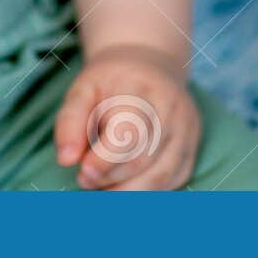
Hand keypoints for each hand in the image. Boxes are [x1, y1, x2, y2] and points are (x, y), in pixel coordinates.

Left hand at [53, 43, 199, 190]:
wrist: (148, 65)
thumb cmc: (110, 82)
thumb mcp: (82, 89)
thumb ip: (70, 121)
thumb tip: (66, 160)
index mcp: (141, 88)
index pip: (129, 132)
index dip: (106, 160)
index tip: (83, 171)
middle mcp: (171, 108)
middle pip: (144, 158)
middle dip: (110, 178)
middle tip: (85, 179)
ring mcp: (187, 129)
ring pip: (161, 176)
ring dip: (127, 192)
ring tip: (101, 188)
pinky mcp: (192, 148)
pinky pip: (173, 181)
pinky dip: (146, 192)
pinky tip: (124, 187)